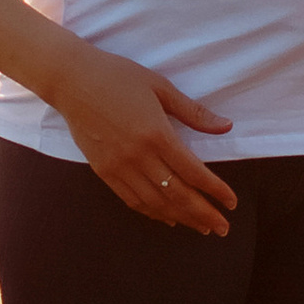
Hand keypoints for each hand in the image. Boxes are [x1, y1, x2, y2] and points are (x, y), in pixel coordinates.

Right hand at [52, 47, 237, 235]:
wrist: (71, 80)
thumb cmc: (118, 76)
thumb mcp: (160, 87)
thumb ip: (194, 112)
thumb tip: (226, 126)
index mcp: (156, 134)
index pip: (193, 172)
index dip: (215, 191)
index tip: (231, 203)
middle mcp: (138, 156)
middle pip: (177, 194)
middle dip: (203, 214)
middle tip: (222, 228)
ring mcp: (118, 166)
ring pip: (155, 203)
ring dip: (181, 218)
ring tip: (201, 228)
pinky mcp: (103, 171)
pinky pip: (131, 199)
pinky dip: (152, 213)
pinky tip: (167, 218)